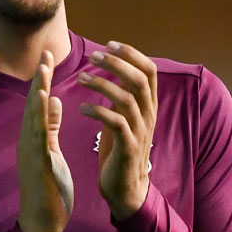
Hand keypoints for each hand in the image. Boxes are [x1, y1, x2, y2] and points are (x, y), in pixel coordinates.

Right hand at [17, 48, 72, 231]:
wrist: (41, 223)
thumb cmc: (48, 189)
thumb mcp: (51, 152)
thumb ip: (51, 127)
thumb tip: (56, 101)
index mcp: (34, 139)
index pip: (38, 104)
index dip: (43, 81)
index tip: (48, 58)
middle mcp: (28, 141)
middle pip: (33, 105)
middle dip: (39, 79)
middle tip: (44, 54)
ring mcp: (30, 152)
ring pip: (32, 117)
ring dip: (38, 91)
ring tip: (43, 69)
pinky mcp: (38, 163)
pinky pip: (39, 135)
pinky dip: (41, 116)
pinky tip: (45, 100)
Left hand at [77, 41, 155, 218]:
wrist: (126, 188)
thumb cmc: (120, 149)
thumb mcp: (125, 117)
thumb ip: (124, 95)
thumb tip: (117, 70)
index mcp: (148, 105)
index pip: (149, 70)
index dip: (131, 54)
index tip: (110, 44)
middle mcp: (149, 115)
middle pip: (140, 79)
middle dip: (117, 63)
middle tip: (94, 56)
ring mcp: (140, 131)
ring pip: (127, 98)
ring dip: (102, 84)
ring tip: (81, 78)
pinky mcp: (128, 147)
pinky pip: (116, 123)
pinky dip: (98, 111)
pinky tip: (82, 108)